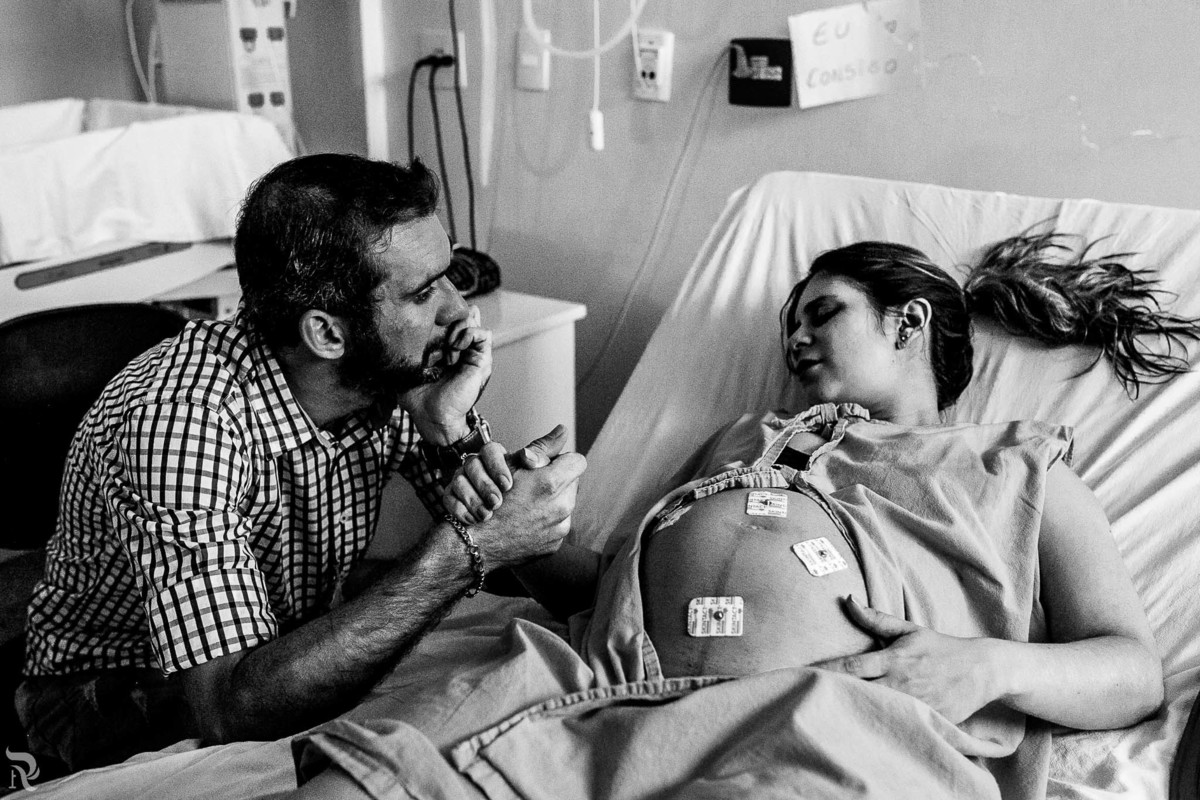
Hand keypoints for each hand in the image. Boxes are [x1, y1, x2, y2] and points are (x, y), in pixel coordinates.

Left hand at [400, 305, 492, 442]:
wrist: (433, 418)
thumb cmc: (419, 399)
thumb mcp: (405, 370)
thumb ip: (400, 355)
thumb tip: (382, 341)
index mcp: (446, 349)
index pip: (449, 319)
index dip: (440, 314)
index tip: (425, 323)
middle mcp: (462, 349)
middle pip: (464, 314)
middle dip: (451, 315)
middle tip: (438, 328)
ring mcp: (473, 354)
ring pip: (475, 320)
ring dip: (459, 326)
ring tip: (447, 342)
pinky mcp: (481, 361)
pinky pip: (484, 334)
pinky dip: (469, 334)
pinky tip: (455, 345)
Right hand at [460, 428, 584, 570]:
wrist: (475, 543)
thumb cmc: (486, 500)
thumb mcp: (511, 466)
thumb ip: (541, 448)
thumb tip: (563, 429)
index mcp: (551, 483)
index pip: (576, 461)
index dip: (560, 461)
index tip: (546, 466)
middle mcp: (561, 508)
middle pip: (571, 483)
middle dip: (556, 481)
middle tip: (533, 484)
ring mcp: (559, 529)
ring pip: (565, 505)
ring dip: (551, 501)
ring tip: (527, 503)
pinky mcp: (555, 545)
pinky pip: (558, 525)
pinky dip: (546, 521)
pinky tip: (526, 520)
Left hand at [813, 596, 997, 723]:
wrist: (982, 670)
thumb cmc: (940, 648)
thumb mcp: (909, 630)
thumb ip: (876, 620)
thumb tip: (847, 600)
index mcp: (893, 659)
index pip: (851, 665)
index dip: (825, 671)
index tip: (802, 674)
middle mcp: (901, 682)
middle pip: (859, 692)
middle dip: (833, 696)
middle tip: (803, 698)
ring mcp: (915, 704)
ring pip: (876, 712)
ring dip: (852, 714)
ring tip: (823, 718)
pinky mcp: (929, 722)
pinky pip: (899, 728)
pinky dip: (880, 731)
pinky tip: (860, 737)